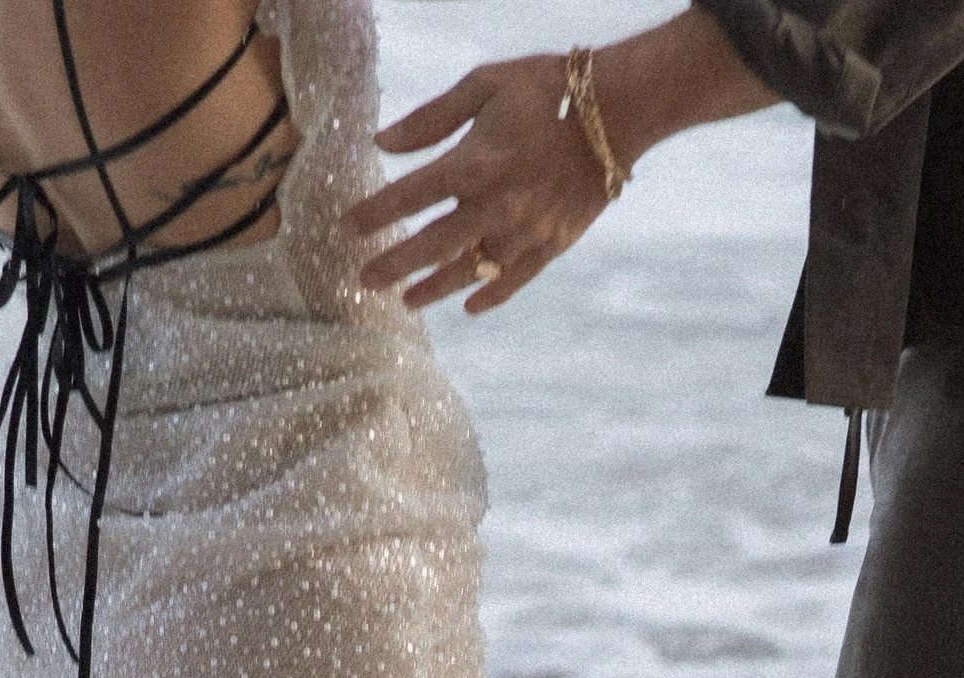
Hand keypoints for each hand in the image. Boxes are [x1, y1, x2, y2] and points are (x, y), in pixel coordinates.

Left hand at [344, 57, 611, 315]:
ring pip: (468, 272)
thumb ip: (431, 119)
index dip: (374, 215)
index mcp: (473, 164)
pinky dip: (488, 295)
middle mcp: (494, 206)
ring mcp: (524, 232)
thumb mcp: (484, 85)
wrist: (618, 110)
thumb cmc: (547, 89)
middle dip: (393, 266)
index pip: (408, 198)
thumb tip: (383, 143)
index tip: (346, 230)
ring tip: (407, 301)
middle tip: (364, 282)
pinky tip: (466, 306)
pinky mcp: (552, 245)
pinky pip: (513, 281)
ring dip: (433, 289)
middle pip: (430, 247)